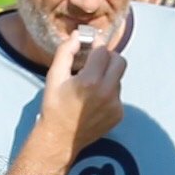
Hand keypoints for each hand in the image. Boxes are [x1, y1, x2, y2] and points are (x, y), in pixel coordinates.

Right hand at [35, 25, 127, 154]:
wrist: (60, 138)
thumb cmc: (54, 107)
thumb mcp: (54, 77)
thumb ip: (66, 52)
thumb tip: (78, 36)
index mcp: (90, 81)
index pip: (103, 51)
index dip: (96, 45)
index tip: (91, 44)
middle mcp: (107, 92)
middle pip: (120, 61)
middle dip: (108, 57)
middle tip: (95, 62)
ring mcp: (115, 105)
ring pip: (118, 78)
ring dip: (108, 76)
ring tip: (90, 86)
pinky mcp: (118, 114)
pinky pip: (118, 95)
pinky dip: (108, 92)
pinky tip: (93, 101)